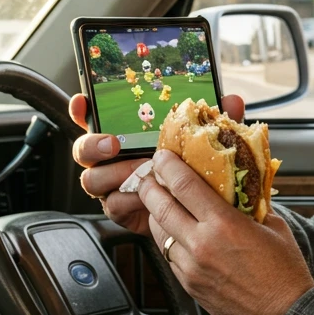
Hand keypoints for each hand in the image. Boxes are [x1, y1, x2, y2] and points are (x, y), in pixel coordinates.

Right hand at [69, 91, 245, 237]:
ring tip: (140, 172)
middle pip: (84, 150)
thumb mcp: (206, 140)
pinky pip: (113, 204)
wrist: (199, 214)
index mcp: (124, 135)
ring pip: (94, 179)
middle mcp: (111, 159)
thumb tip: (231, 100)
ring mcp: (113, 185)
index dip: (82, 109)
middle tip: (114, 144)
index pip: (94, 118)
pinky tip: (146, 197)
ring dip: (115, 174)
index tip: (83, 101)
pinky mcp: (121, 209)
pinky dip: (128, 200)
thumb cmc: (194, 168)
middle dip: (93, 145)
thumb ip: (216, 120)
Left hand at [138, 149, 313, 314]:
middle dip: (150, 186)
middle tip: (151, 177)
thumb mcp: (274, 226)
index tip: (162, 156)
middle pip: (159, 206)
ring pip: (158, 233)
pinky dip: (169, 241)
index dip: (168, 166)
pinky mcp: (189, 286)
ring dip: (156, 215)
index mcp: (223, 224)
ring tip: (162, 204)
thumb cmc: (285, 272)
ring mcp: (191, 268)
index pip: (183, 185)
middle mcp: (201, 245)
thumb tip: (240, 186)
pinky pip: (169, 257)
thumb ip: (251, 204)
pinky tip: (178, 235)